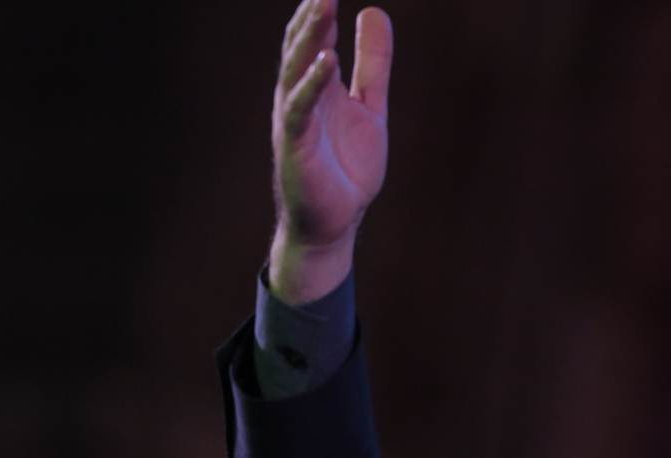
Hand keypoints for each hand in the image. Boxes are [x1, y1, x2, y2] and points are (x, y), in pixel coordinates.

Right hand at [269, 0, 393, 302]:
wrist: (335, 223)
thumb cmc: (346, 168)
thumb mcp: (370, 107)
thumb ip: (373, 64)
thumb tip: (375, 11)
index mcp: (319, 85)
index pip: (316, 34)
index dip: (324, 7)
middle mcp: (302, 96)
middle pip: (302, 44)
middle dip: (314, 12)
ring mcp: (295, 118)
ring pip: (296, 68)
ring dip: (309, 35)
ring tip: (323, 3)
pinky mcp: (295, 145)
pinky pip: (301, 107)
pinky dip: (312, 83)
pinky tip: (326, 59)